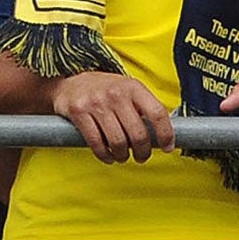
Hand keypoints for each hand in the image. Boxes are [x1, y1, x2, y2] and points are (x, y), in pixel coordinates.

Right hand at [52, 71, 174, 163]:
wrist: (71, 82)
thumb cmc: (105, 89)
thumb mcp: (128, 89)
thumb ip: (143, 107)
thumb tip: (161, 132)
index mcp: (134, 87)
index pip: (157, 113)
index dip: (165, 133)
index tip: (168, 147)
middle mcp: (117, 94)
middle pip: (137, 132)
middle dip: (143, 151)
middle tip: (142, 157)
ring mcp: (97, 103)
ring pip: (117, 141)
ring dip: (123, 156)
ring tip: (124, 157)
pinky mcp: (79, 113)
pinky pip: (96, 142)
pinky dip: (104, 155)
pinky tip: (109, 156)